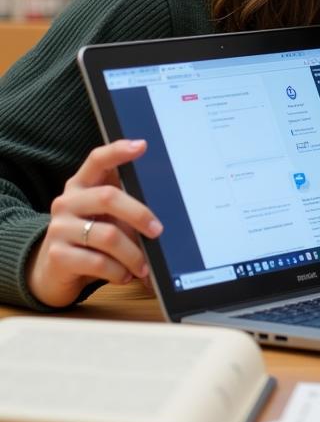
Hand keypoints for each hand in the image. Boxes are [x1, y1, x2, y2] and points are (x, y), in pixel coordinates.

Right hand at [26, 139, 162, 307]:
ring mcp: (59, 228)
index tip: (142, 145)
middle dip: (140, 214)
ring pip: (107, 235)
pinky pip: (98, 262)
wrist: (54, 271)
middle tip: (158, 231)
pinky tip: (126, 275)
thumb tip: (163, 215)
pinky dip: (119, 272)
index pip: (97, 160)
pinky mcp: (57, 256)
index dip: (118, 151)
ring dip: (133, 254)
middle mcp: (67, 201)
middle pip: (108, 197)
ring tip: (145, 267)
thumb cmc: (91, 236)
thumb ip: (126, 204)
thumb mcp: (107, 216)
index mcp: (81, 185)